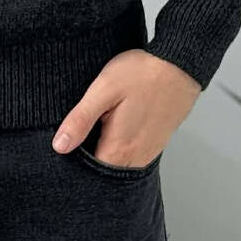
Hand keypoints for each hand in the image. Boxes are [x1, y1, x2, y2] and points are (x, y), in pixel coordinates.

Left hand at [52, 49, 201, 165]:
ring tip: (99, 130)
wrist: (180, 65)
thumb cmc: (142, 74)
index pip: (88, 175)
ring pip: (119, 165)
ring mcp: (148, 153)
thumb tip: (60, 146)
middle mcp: (135, 158)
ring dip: (106, 153)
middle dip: (89, 162)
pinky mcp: (156, 144)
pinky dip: (121, 148)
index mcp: (118, 149)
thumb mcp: (103, 90)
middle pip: (104, 172)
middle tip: (81, 136)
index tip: (66, 150)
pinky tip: (116, 128)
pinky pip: (133, 156)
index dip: (73, 165)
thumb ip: (81, 120)